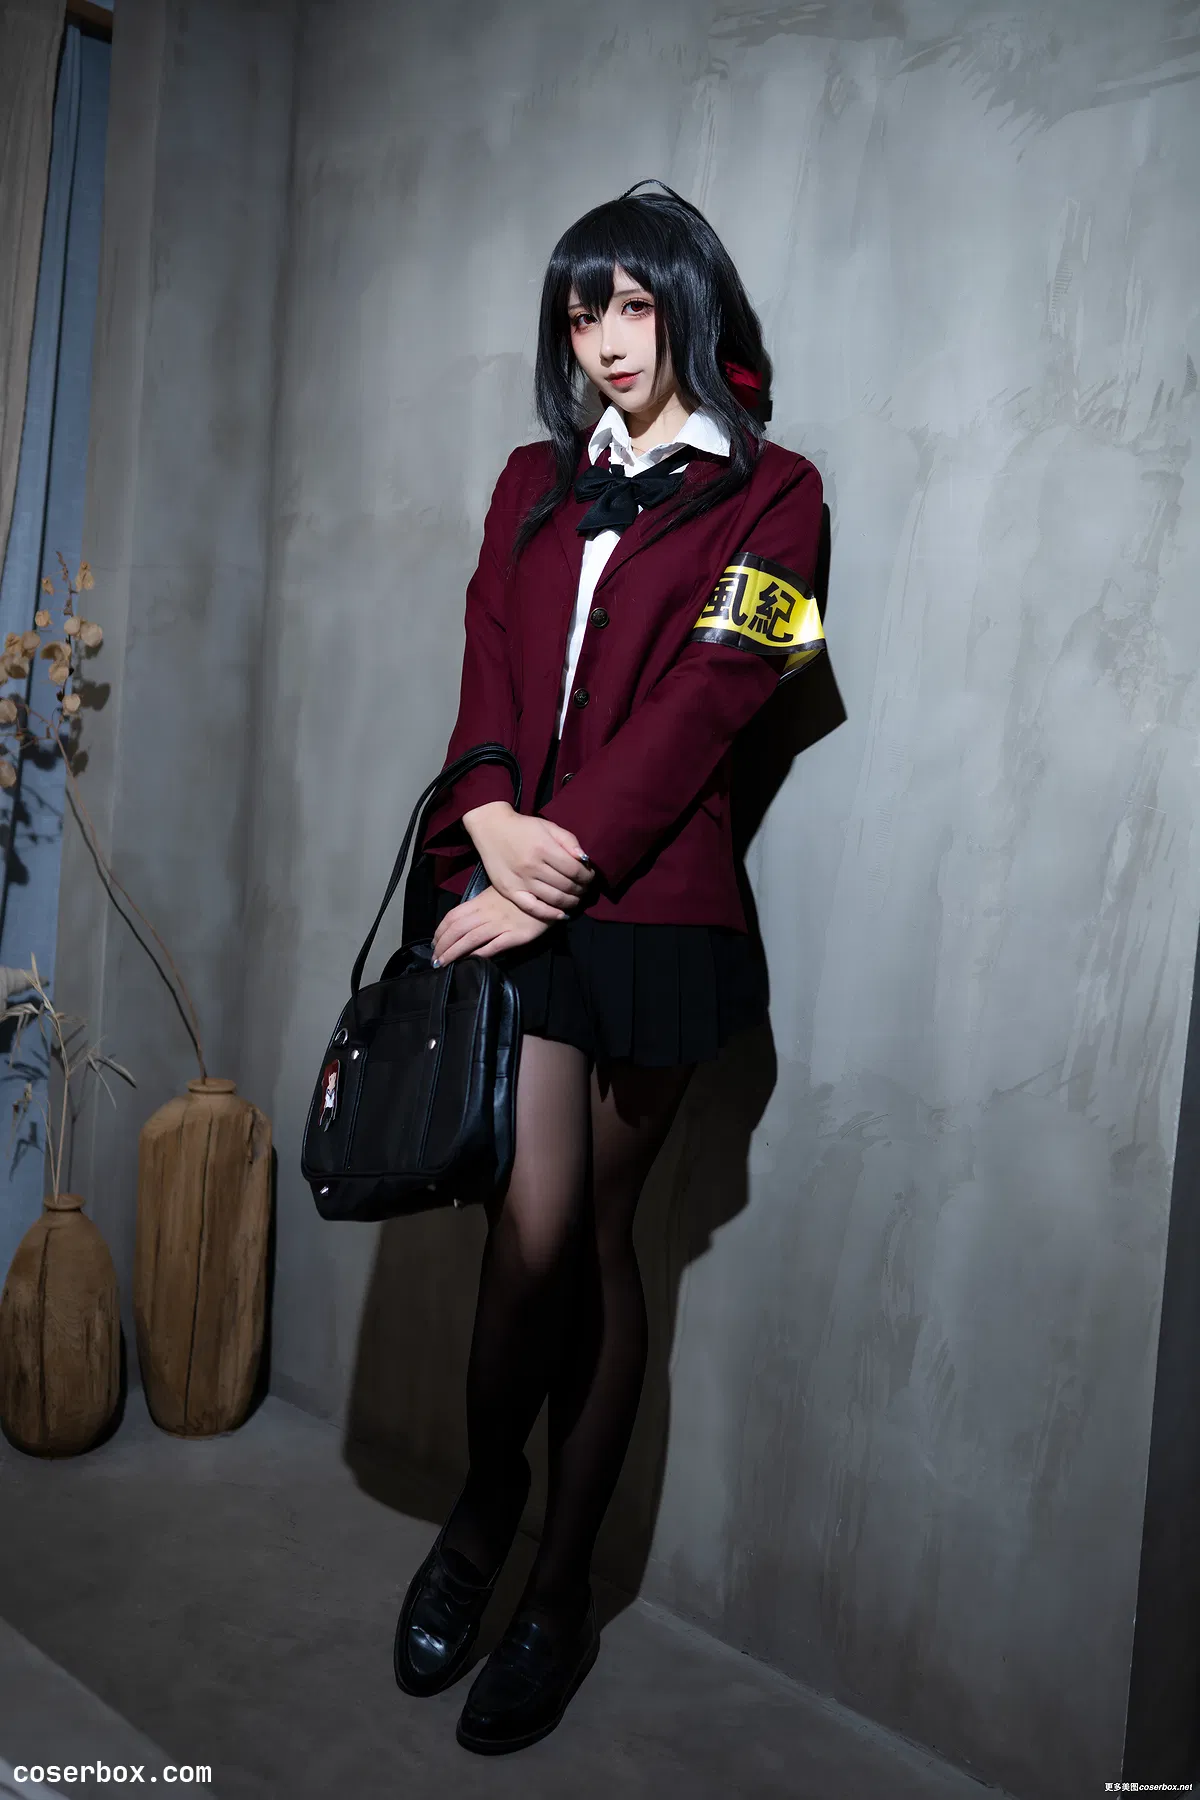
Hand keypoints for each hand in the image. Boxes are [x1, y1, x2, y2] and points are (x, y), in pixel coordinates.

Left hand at [432, 888, 551, 963]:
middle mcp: (487, 913)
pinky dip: (478, 954)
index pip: (453, 916)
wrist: (549, 896)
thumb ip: (479, 908)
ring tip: (444, 964)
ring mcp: (501, 924)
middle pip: (457, 929)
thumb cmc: (521, 896)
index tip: (434, 944)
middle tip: (435, 960)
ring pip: (470, 939)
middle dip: (442, 946)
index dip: (439, 932)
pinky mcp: (516, 936)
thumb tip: (460, 924)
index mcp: (481, 902)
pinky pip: (493, 946)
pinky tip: (469, 962)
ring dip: (453, 953)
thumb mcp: (496, 895)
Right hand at [461, 800, 593, 921]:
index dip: (587, 876)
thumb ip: (569, 841)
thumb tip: (585, 860)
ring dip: (571, 902)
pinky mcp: (510, 891)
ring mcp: (521, 881)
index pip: (575, 870)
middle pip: (567, 886)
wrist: (491, 828)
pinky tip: (561, 915)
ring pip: (554, 899)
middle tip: (585, 889)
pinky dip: (550, 914)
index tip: (590, 876)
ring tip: (576, 899)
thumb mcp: (548, 826)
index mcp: (544, 848)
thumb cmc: (523, 827)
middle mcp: (532, 866)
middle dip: (582, 889)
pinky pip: (533, 908)